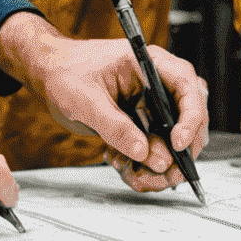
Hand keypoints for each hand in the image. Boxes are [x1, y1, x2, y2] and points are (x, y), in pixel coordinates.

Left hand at [0, 12, 208, 191]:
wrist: (50, 73)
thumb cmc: (66, 70)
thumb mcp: (86, 99)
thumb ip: (115, 126)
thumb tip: (144, 152)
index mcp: (147, 63)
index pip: (186, 85)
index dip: (190, 116)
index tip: (178, 144)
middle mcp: (155, 83)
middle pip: (189, 118)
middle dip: (180, 151)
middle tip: (165, 174)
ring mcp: (150, 104)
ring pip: (174, 140)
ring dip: (162, 165)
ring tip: (137, 176)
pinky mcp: (142, 122)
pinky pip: (155, 148)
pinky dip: (145, 165)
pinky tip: (124, 168)